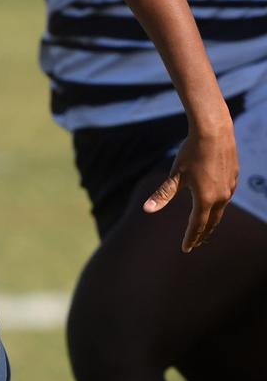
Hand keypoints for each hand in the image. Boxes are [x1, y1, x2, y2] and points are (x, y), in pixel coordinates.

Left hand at [143, 123, 237, 252]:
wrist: (214, 132)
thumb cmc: (191, 153)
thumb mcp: (175, 175)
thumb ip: (163, 195)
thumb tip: (146, 210)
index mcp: (205, 199)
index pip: (197, 225)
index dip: (190, 238)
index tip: (185, 249)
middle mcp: (221, 197)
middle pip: (212, 222)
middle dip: (202, 234)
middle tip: (196, 244)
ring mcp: (230, 188)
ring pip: (221, 210)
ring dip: (212, 221)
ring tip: (204, 228)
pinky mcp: (233, 178)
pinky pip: (225, 198)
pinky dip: (218, 206)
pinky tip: (214, 205)